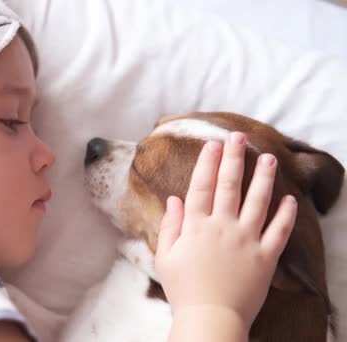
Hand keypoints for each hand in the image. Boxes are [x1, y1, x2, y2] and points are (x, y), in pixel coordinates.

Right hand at [154, 132, 296, 328]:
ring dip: (263, 177)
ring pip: (257, 201)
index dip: (207, 162)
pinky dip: (286, 214)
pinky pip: (279, 231)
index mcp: (196, 227)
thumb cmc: (183, 289)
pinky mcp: (265, 257)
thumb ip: (170, 226)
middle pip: (229, 185)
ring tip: (267, 157)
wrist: (210, 318)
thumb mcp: (165, 257)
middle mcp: (222, 227)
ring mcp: (246, 240)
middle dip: (233, 158)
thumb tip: (174, 199)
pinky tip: (289, 198)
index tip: (212, 143)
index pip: (201, 186)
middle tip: (238, 137)